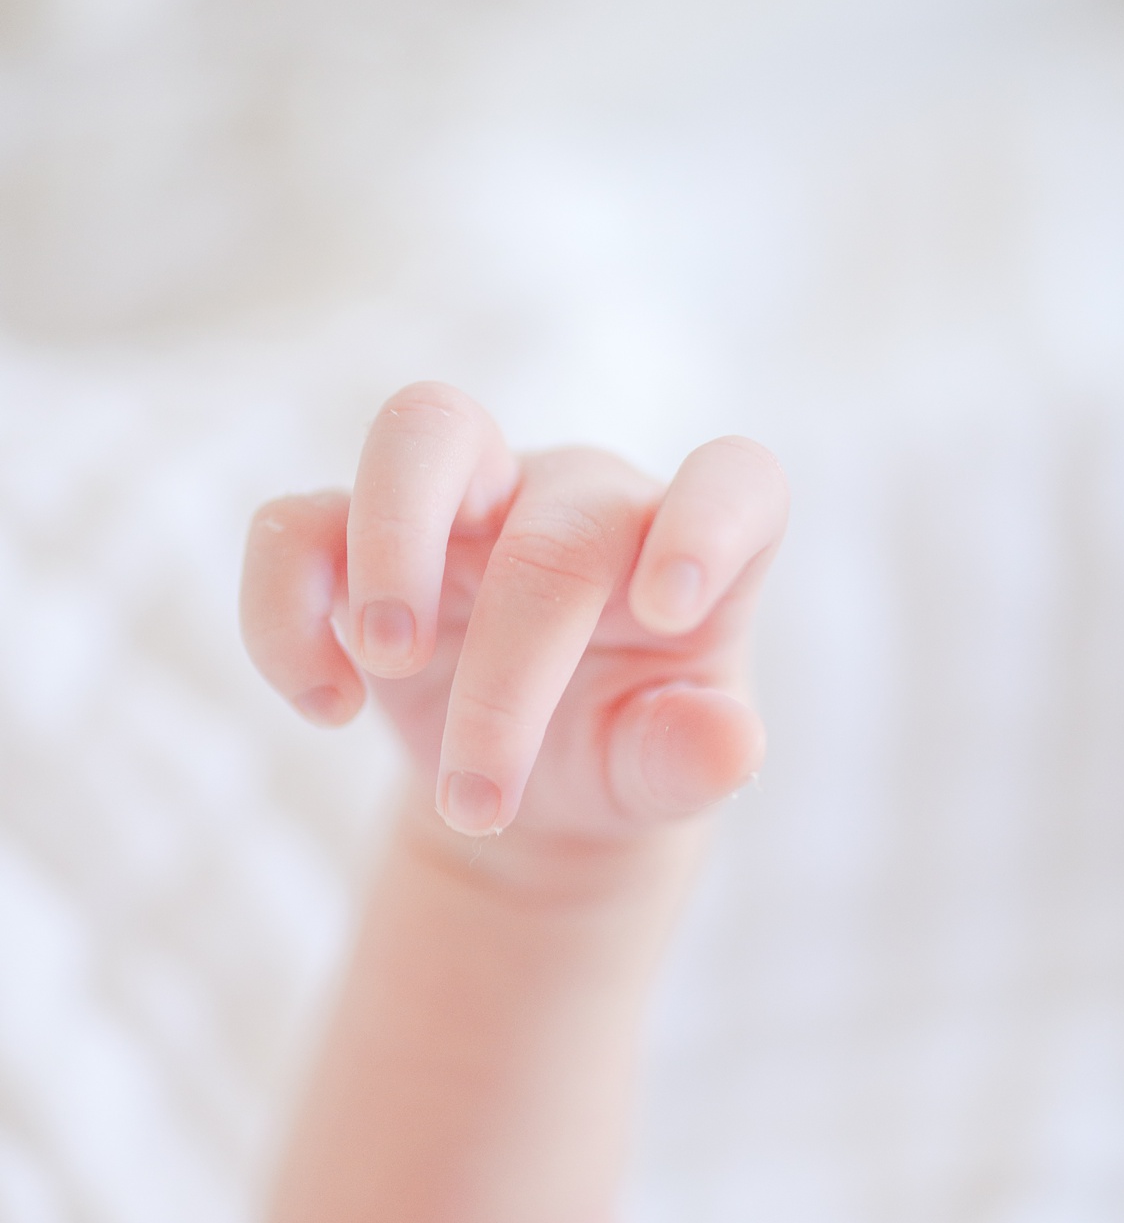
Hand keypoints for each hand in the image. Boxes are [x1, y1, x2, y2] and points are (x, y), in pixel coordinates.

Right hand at [239, 382, 786, 845]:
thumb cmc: (621, 751)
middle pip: (558, 524)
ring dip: (394, 545)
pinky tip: (327, 704)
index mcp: (688, 551)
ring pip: (424, 428)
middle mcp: (584, 499)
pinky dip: (287, 610)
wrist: (529, 780)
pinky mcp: (361, 533)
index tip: (671, 609)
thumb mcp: (662, 772)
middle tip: (478, 794)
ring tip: (386, 664)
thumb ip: (694, 757)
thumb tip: (731, 747)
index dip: (713, 520)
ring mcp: (470, 500)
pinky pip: (299, 520)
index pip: (737, 480)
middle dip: (513, 669)